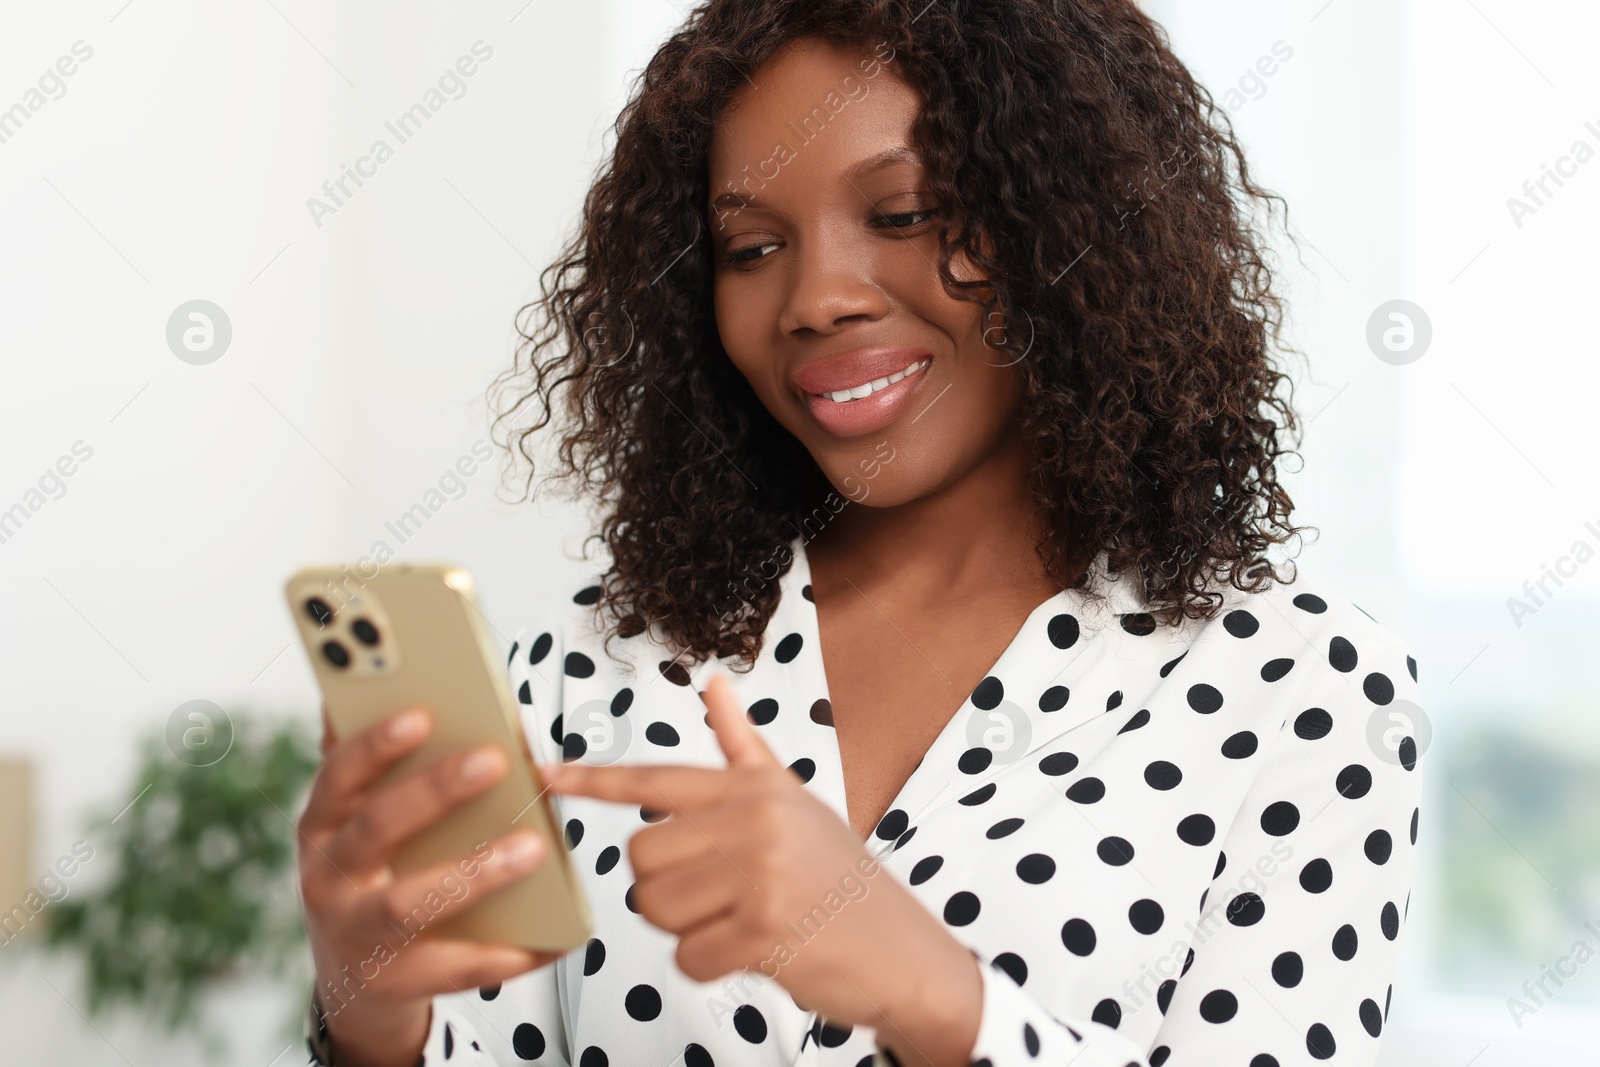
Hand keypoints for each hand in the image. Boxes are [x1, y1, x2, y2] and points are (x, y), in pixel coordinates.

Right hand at [297, 705, 564, 1066]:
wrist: (352, 978)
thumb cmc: (372, 875)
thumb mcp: (360, 820)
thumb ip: (383, 766)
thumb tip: (408, 689)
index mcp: (323, 824)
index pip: (339, 774)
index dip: (374, 745)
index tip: (420, 713)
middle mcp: (329, 876)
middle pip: (376, 828)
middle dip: (435, 792)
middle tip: (496, 760)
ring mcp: (356, 933)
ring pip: (409, 903)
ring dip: (474, 873)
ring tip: (533, 848)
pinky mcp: (393, 981)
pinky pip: (454, 967)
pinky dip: (504, 953)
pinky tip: (549, 937)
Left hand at [542, 673, 981, 1066]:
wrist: (902, 949)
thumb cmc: (838, 876)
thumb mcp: (794, 800)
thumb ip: (743, 748)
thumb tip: (714, 684)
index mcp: (754, 787)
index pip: (656, 777)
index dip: (594, 780)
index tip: (544, 776)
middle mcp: (756, 820)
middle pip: (642, 856)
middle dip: (667, 887)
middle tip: (722, 895)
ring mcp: (761, 872)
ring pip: (657, 908)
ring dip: (688, 929)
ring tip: (740, 919)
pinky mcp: (765, 928)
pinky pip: (688, 956)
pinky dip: (712, 966)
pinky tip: (755, 951)